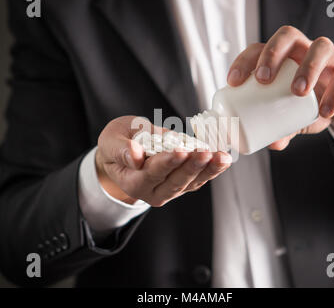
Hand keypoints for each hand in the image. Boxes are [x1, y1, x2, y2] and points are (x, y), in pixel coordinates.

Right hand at [96, 116, 231, 206]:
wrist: (124, 155)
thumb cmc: (117, 145)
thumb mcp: (110, 141)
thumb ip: (120, 149)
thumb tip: (135, 155)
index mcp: (133, 182)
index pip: (153, 173)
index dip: (168, 162)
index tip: (181, 151)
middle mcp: (153, 191)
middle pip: (176, 181)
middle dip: (193, 166)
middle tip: (206, 152)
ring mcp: (170, 190)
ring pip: (192, 182)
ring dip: (209, 169)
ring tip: (222, 157)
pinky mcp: (183, 183)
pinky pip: (199, 178)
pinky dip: (212, 169)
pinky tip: (223, 159)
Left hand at [227, 25, 333, 149]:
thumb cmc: (310, 104)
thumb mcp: (292, 119)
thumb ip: (280, 129)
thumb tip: (271, 144)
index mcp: (282, 58)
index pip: (259, 48)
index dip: (244, 60)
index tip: (233, 82)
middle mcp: (304, 51)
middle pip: (287, 36)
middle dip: (272, 54)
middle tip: (263, 80)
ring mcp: (330, 59)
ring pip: (320, 47)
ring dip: (307, 67)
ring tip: (297, 92)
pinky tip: (325, 111)